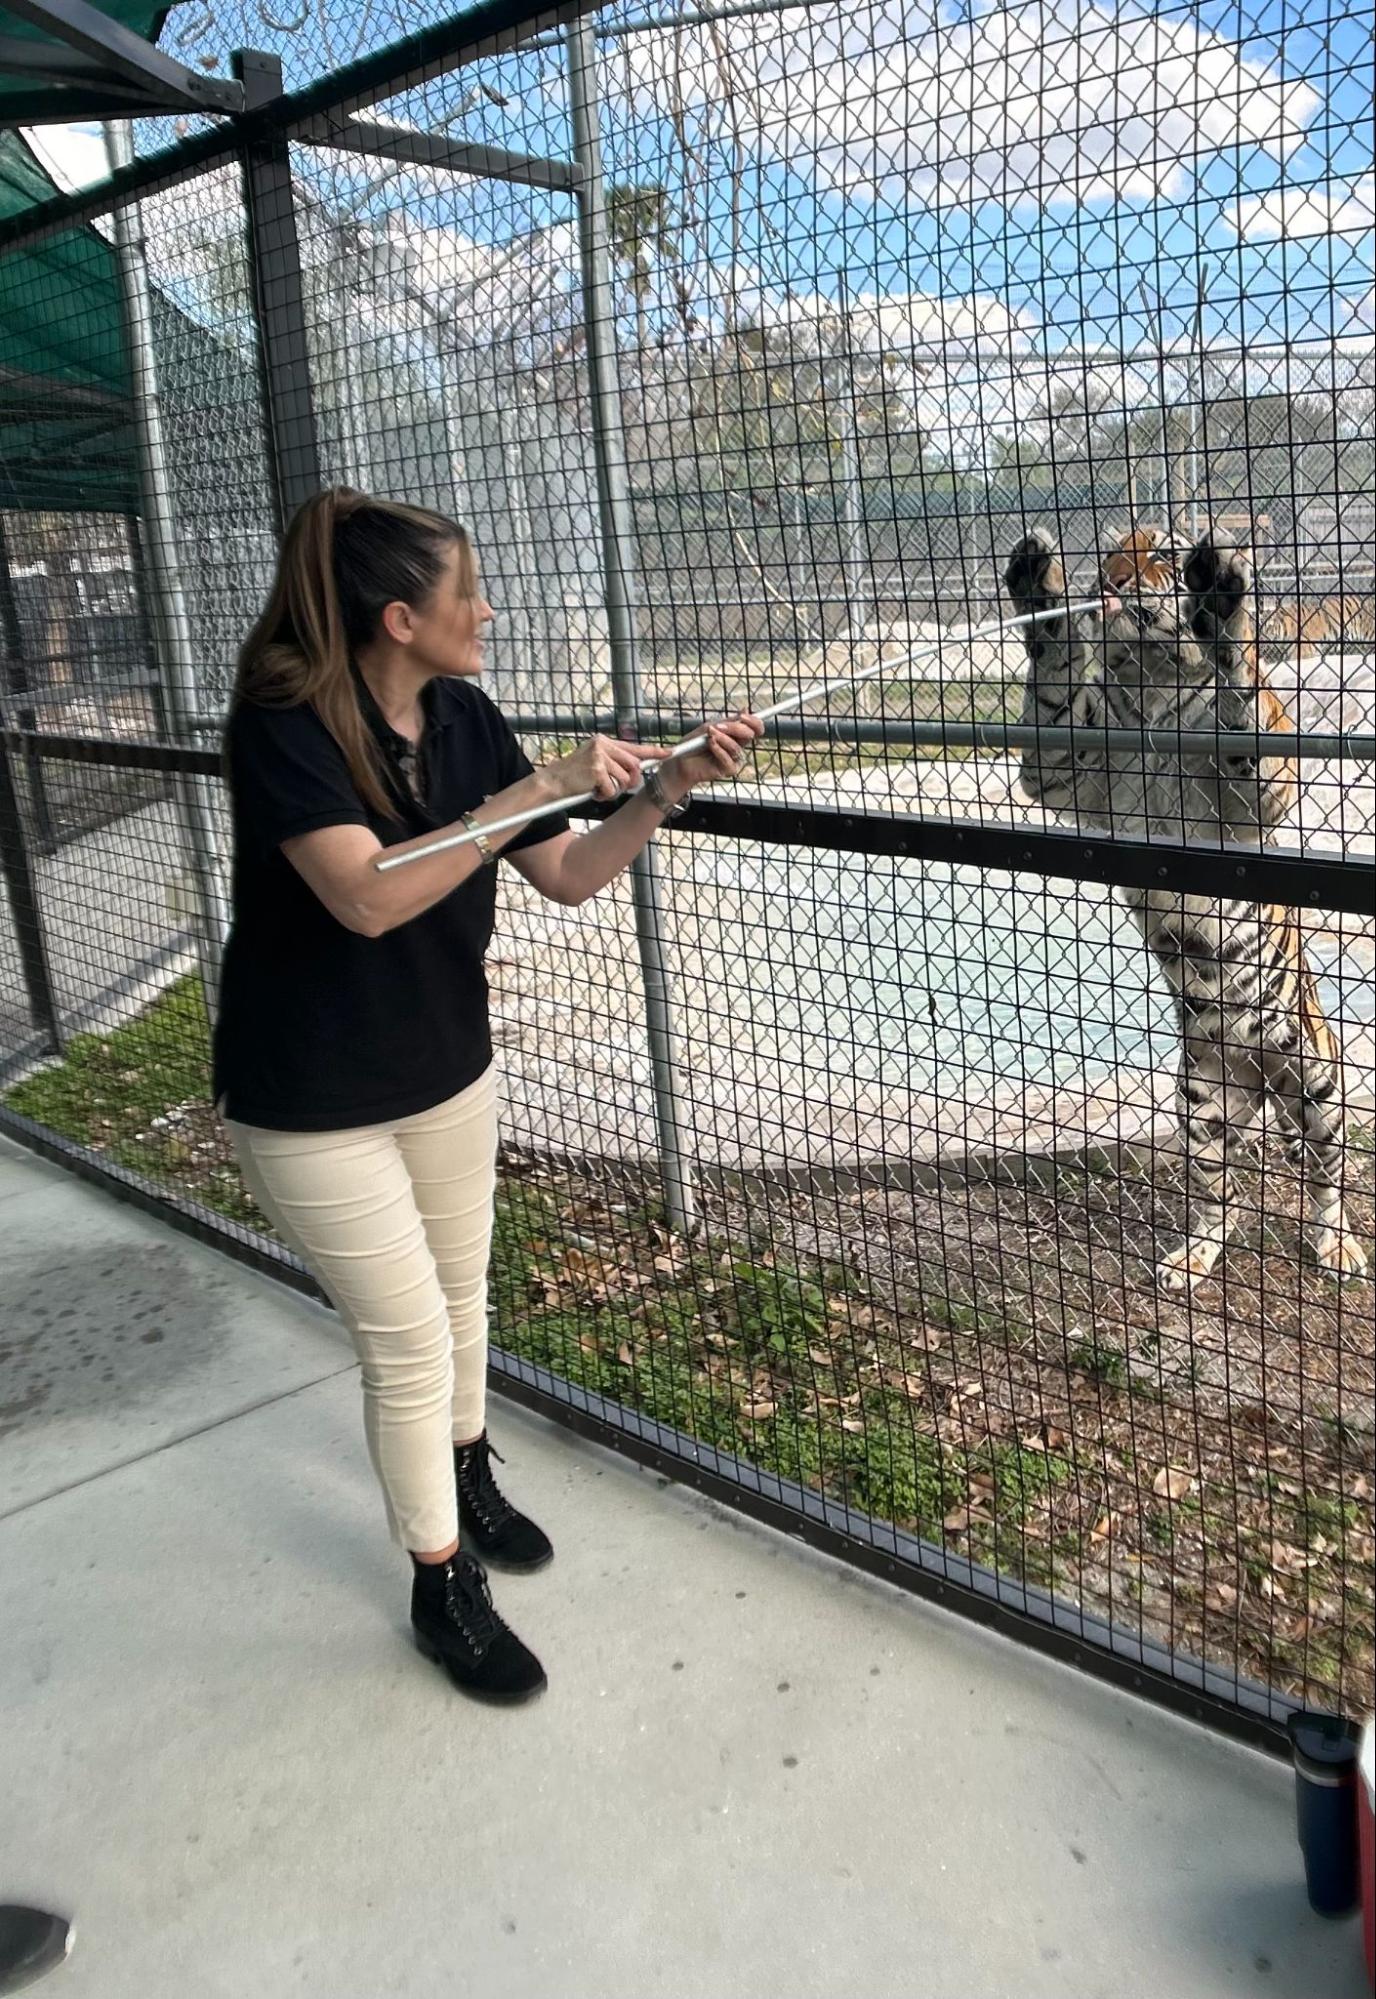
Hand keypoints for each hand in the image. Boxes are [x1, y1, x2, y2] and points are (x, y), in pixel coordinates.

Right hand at [544, 734, 673, 803]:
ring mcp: (599, 756)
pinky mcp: (596, 769)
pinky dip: (604, 795)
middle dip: (630, 781)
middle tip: (615, 788)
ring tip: (598, 789)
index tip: (669, 751)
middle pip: (634, 765)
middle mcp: (603, 745)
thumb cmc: (575, 776)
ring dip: (614, 790)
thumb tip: (637, 769)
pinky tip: (592, 792)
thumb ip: (615, 762)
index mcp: (604, 741)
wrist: (553, 782)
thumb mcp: (596, 762)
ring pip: (624, 779)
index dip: (654, 751)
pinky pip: (612, 789)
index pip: (634, 747)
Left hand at [660, 714, 764, 798]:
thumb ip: (729, 721)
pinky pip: (728, 759)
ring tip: (709, 736)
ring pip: (736, 747)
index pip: (755, 728)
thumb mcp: (711, 727)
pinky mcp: (728, 770)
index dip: (753, 721)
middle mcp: (738, 746)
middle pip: (749, 735)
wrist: (681, 760)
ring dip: (722, 739)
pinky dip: (718, 750)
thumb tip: (745, 709)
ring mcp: (734, 759)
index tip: (742, 716)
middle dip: (735, 728)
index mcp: (736, 735)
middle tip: (718, 726)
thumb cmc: (694, 743)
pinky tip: (710, 745)